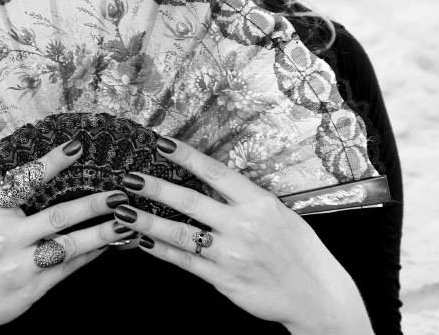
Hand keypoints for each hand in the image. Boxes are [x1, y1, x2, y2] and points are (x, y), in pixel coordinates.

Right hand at [0, 139, 131, 334]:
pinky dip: (89, 256)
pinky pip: (66, 269)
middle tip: (119, 193)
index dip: (51, 163)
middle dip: (93, 204)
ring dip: (100, 233)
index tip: (76, 147)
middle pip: (57, 216)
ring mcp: (19, 265)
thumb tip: (44, 180)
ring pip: (68, 246)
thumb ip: (8, 207)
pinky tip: (106, 246)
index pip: (25, 181)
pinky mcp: (30, 289)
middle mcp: (6, 237)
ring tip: (125, 222)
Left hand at [113, 137, 373, 334]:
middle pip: (190, 202)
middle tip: (129, 177)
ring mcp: (231, 255)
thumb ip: (246, 199)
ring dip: (148, 221)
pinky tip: (142, 240)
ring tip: (122, 211)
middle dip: (156, 188)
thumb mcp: (280, 213)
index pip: (216, 173)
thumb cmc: (299, 250)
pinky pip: (185, 262)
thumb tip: (212, 178)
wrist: (316, 295)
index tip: (162, 142)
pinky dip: (161, 250)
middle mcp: (243, 226)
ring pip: (180, 234)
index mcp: (258, 203)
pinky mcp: (223, 279)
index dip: (187, 157)